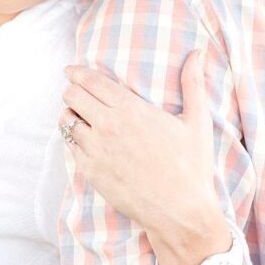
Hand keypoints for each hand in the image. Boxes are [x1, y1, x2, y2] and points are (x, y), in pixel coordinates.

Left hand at [59, 51, 219, 240]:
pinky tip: (83, 140)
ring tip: (77, 114)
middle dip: (72, 90)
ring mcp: (95, 151)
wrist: (180, 211)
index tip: (71, 70)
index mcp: (130, 109)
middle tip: (75, 91)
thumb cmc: (191, 166)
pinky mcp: (90, 172)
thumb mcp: (197, 121)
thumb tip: (198, 53)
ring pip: (66, 121)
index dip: (77, 72)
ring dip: (69, 114)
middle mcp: (108, 126)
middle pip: (72, 96)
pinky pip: (70, 148)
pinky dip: (73, 139)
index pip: (91, 81)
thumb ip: (193, 83)